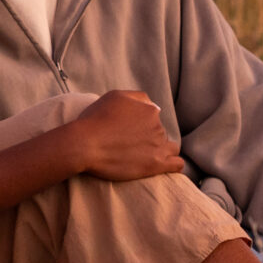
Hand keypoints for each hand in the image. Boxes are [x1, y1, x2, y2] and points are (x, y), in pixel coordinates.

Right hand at [61, 89, 184, 181]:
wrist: (84, 144)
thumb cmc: (95, 120)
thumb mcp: (115, 96)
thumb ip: (138, 97)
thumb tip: (152, 104)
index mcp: (150, 110)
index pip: (153, 117)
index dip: (141, 125)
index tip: (128, 133)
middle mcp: (157, 126)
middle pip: (160, 133)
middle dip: (149, 139)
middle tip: (129, 147)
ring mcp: (158, 146)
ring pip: (170, 148)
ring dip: (161, 151)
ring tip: (145, 157)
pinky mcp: (156, 165)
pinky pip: (177, 164)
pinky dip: (173, 165)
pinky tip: (165, 166)